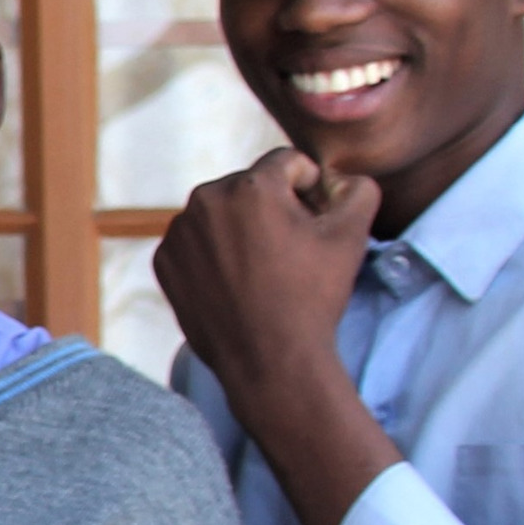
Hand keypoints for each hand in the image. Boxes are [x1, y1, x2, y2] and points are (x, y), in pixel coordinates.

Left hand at [152, 151, 376, 403]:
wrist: (267, 361)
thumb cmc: (312, 296)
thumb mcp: (351, 236)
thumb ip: (358, 189)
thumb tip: (343, 179)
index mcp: (251, 185)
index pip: (288, 163)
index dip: (310, 189)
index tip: (315, 222)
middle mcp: (206, 199)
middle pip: (251, 186)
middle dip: (274, 207)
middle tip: (291, 250)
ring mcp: (179, 232)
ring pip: (221, 213)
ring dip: (241, 228)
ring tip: (262, 269)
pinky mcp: (165, 260)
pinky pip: (196, 242)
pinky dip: (214, 253)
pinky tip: (235, 282)